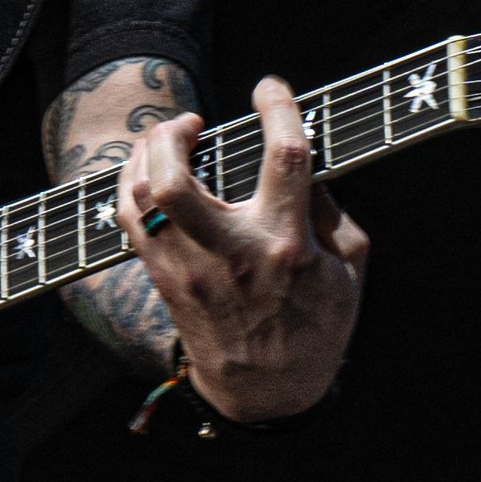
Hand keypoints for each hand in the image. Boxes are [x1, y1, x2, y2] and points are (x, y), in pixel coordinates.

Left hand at [118, 76, 368, 422]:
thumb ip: (331, 209)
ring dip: (147, 153)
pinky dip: (132, 183)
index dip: (278, 109)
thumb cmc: (316, 327)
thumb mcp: (350, 268)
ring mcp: (188, 268)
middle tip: (193, 122)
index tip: (270, 87)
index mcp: (285, 245)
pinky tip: (152, 172)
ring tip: (169, 139)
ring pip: (141, 197)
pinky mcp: (164, 278)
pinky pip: (130, 218)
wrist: (267, 393)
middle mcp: (229, 253)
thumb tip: (304, 160)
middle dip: (173, 134)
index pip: (283, 157)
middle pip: (175, 180)